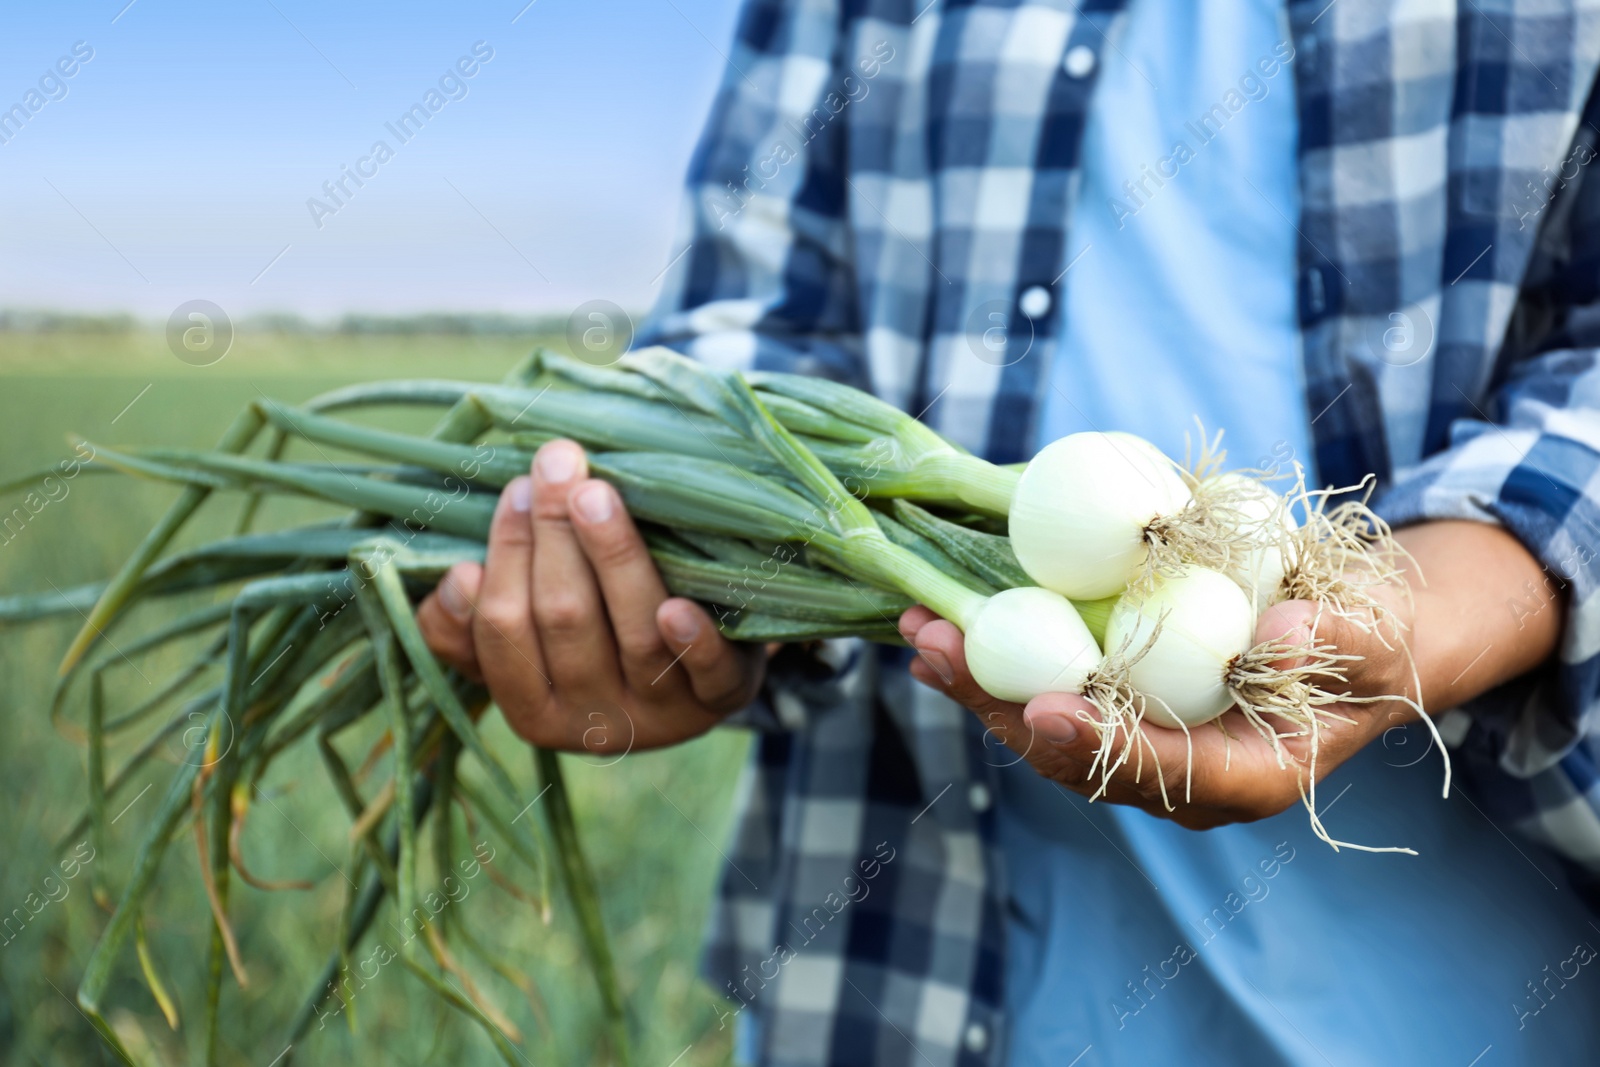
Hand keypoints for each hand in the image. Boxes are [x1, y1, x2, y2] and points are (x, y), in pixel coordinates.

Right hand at [417, 439, 766, 752]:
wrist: (699, 664)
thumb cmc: (594, 636)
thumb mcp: (525, 642)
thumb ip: (469, 622)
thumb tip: (458, 579)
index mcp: (534, 711)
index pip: (505, 630)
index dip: (507, 558)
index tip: (516, 491)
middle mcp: (596, 723)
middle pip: (565, 623)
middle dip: (554, 537)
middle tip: (555, 466)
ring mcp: (664, 714)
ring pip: (634, 635)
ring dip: (614, 558)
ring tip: (597, 494)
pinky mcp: (724, 697)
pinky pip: (710, 676)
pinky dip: (692, 642)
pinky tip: (679, 606)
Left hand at [900, 520, 1561, 829]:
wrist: (1367, 647)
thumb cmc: (1379, 647)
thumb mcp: (1381, 640)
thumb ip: (1338, 642)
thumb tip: (1270, 636)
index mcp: (1249, 776)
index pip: (1166, 771)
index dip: (1102, 745)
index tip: (1045, 707)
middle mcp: (1182, 776)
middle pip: (1077, 758)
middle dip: (1001, 708)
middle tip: (939, 652)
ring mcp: (1145, 746)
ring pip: (1048, 731)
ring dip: (981, 685)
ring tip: (918, 636)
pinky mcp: (1123, 710)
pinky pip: (1051, 695)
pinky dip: (1000, 664)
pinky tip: (949, 632)